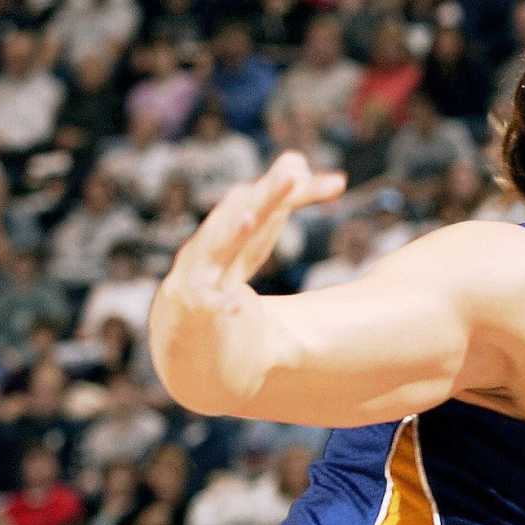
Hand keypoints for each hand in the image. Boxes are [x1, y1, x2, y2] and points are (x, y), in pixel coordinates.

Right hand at [149, 152, 346, 407]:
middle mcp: (206, 255)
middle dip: (265, 197)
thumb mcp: (251, 249)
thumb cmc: (219, 294)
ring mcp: (194, 286)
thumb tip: (311, 165)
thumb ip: (277, 207)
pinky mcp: (191, 322)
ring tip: (253, 213)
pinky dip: (220, 307)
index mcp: (225, 239)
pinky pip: (206, 313)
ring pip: (214, 254)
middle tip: (293, 172)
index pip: (263, 210)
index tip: (337, 183)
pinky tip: (237, 307)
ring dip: (233, 234)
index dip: (292, 193)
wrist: (188, 360)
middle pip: (239, 221)